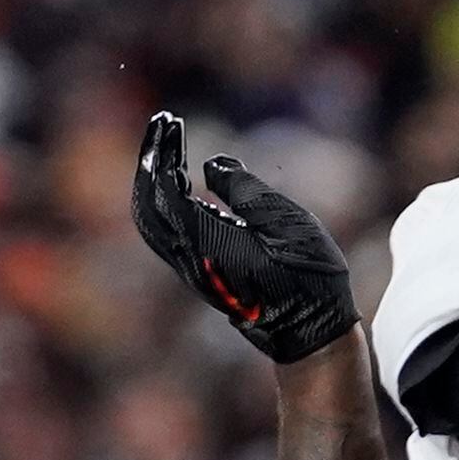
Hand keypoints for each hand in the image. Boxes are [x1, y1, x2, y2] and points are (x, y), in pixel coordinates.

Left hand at [133, 113, 357, 363]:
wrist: (312, 336)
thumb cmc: (309, 280)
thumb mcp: (288, 225)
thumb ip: (246, 191)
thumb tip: (210, 164)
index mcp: (206, 242)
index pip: (164, 187)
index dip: (164, 151)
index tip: (171, 123)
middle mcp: (190, 259)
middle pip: (146, 205)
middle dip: (149, 162)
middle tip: (162, 129)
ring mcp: (192, 272)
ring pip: (150, 222)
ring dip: (151, 183)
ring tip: (166, 152)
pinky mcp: (201, 278)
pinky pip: (166, 234)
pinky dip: (163, 202)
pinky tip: (180, 184)